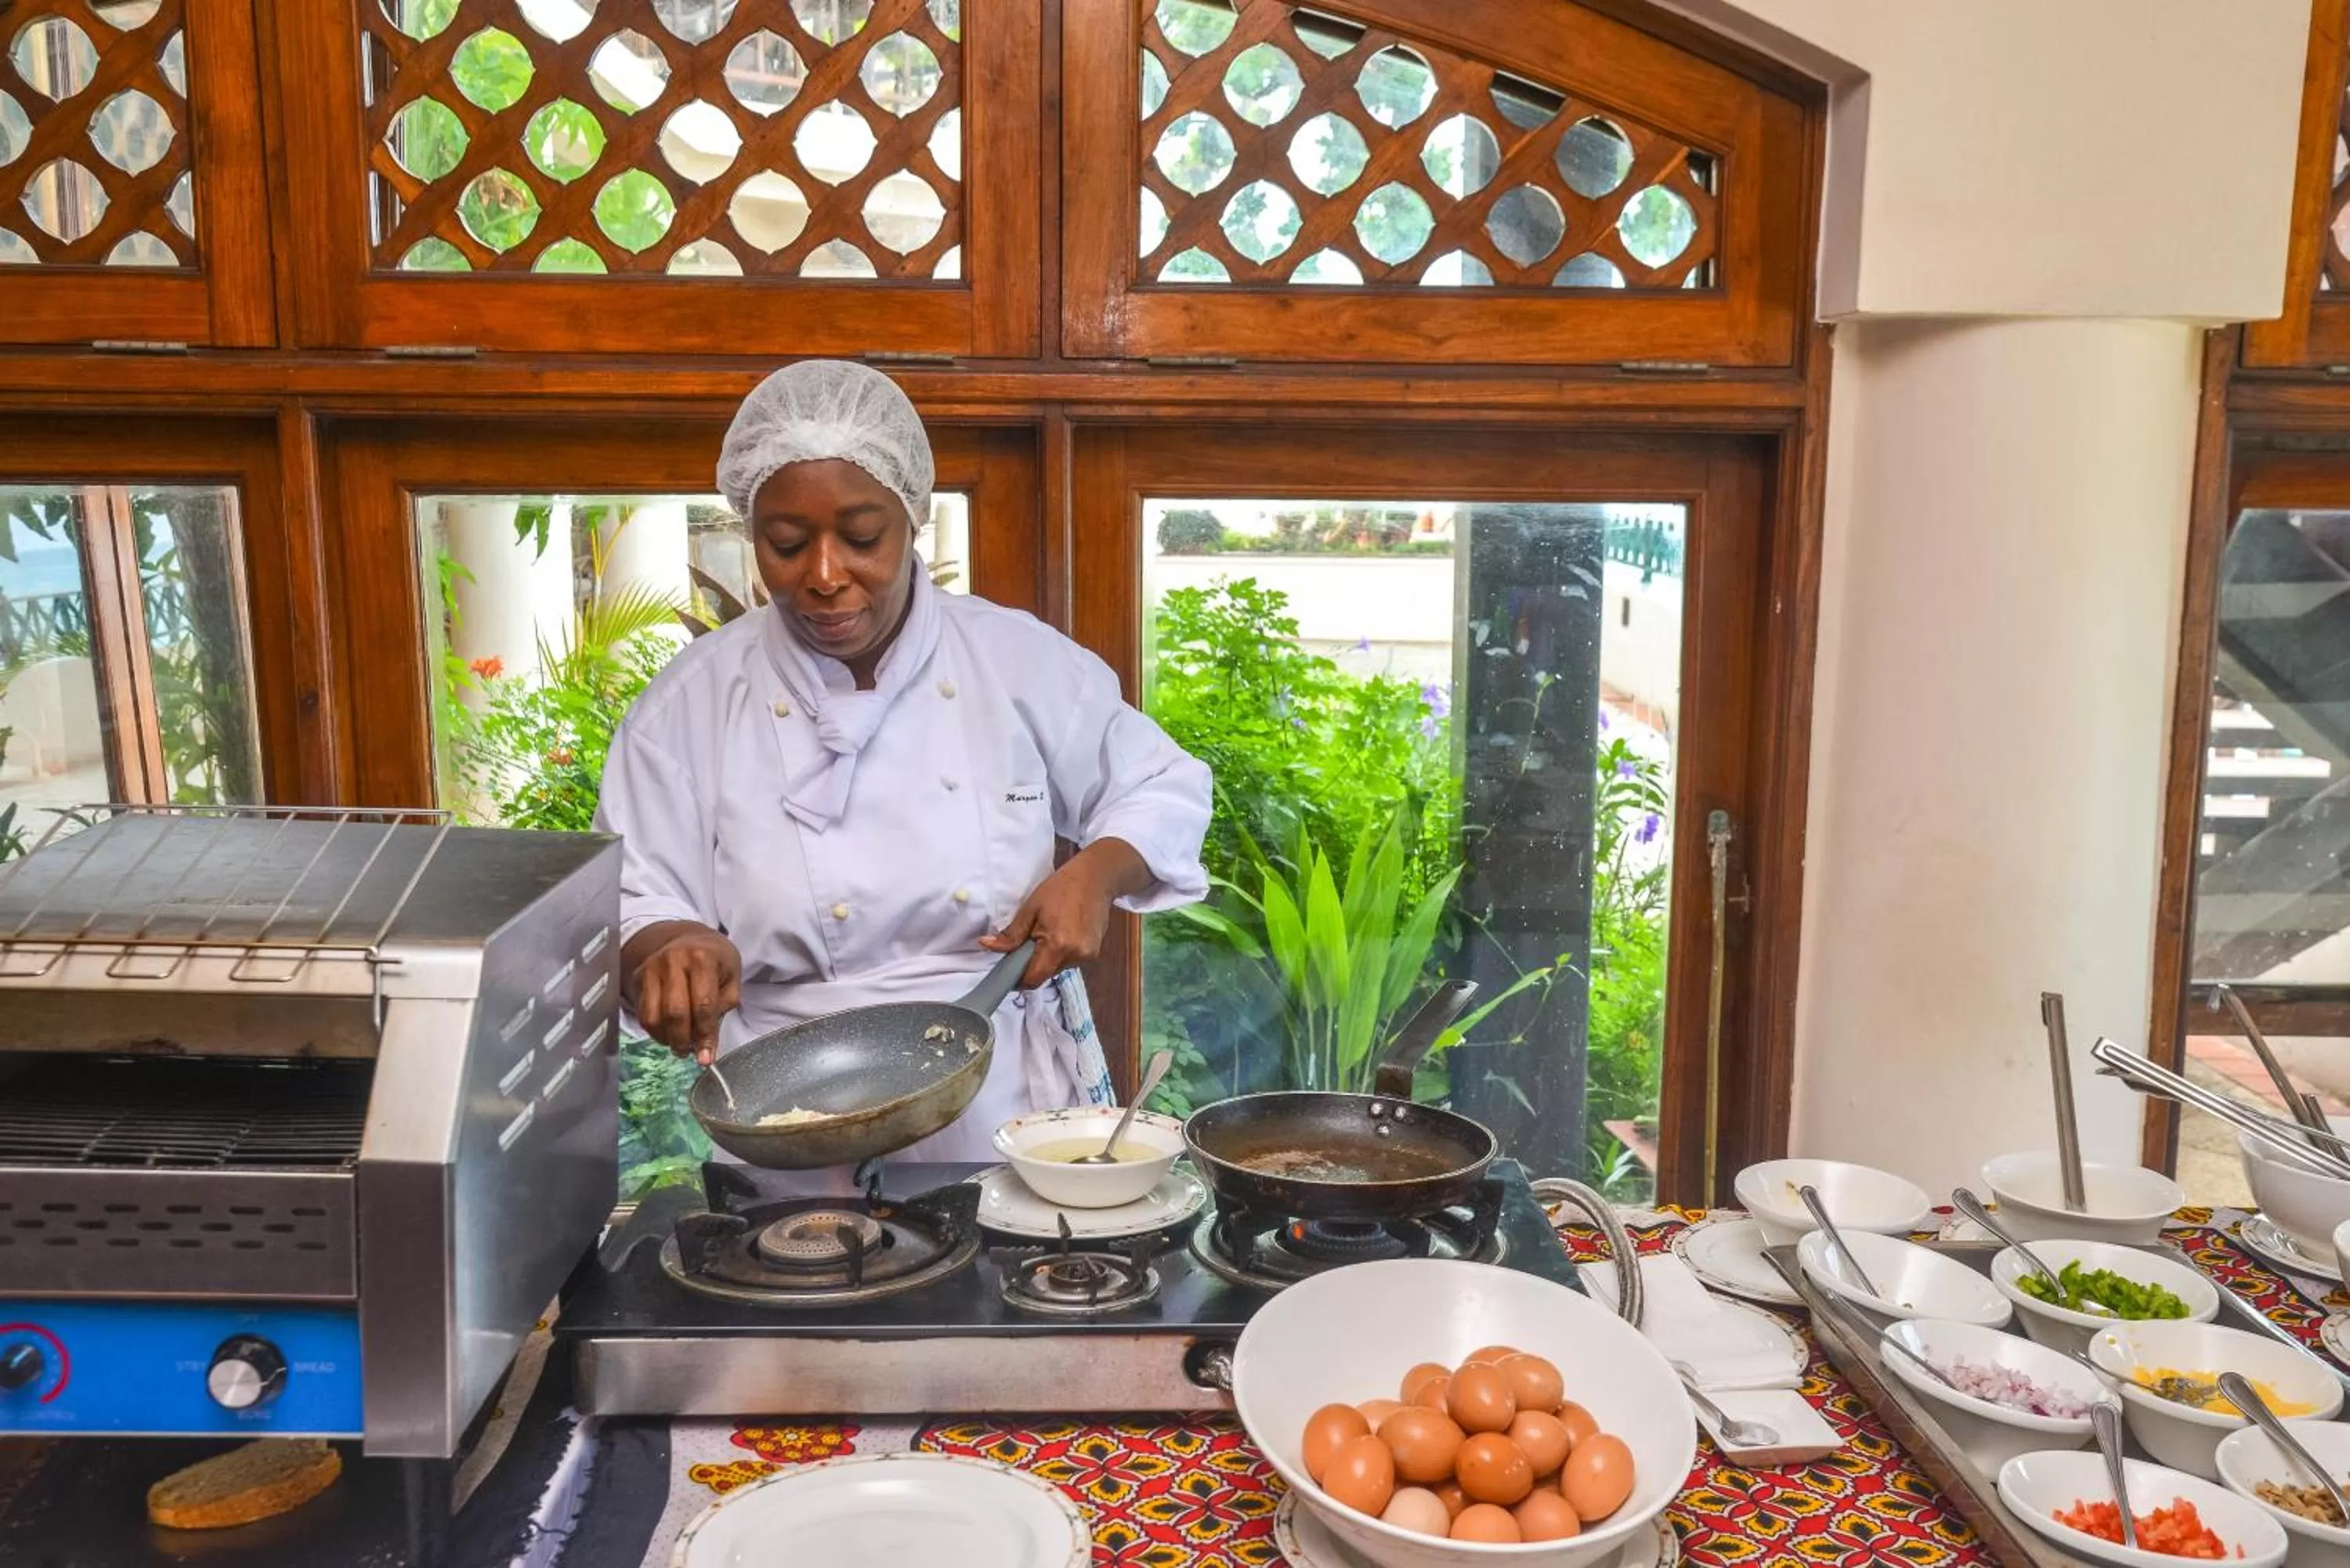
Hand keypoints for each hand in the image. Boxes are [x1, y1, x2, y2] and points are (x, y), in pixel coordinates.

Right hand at [622, 922, 741, 1061]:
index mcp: (703, 958)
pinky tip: (668, 1033)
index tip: (706, 1057)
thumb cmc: (716, 960)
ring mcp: (651, 967)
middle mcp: (673, 960)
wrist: (688, 938)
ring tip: (680, 1045)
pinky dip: (655, 1031)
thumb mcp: (731, 977)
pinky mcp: (638, 977)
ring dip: (667, 1039)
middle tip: (690, 1053)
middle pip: (675, 1012)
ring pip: (654, 1016)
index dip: (705, 1035)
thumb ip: (723, 1007)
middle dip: (683, 1040)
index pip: (703, 1005)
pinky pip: (643, 1013)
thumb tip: (706, 1044)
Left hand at [980, 839, 1151, 987]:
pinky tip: (1062, 933)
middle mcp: (1075, 956)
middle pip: (1045, 974)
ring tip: (1047, 934)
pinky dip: (1061, 953)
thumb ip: (1011, 935)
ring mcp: (1087, 957)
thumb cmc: (1060, 889)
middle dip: (1032, 965)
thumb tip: (985, 945)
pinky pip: (1070, 961)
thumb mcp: (1030, 909)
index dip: (1018, 980)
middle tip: (1027, 943)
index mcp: (1057, 945)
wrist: (1096, 879)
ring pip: (1057, 969)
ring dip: (1047, 958)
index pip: (1033, 978)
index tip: (1007, 972)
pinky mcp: (1094, 954)